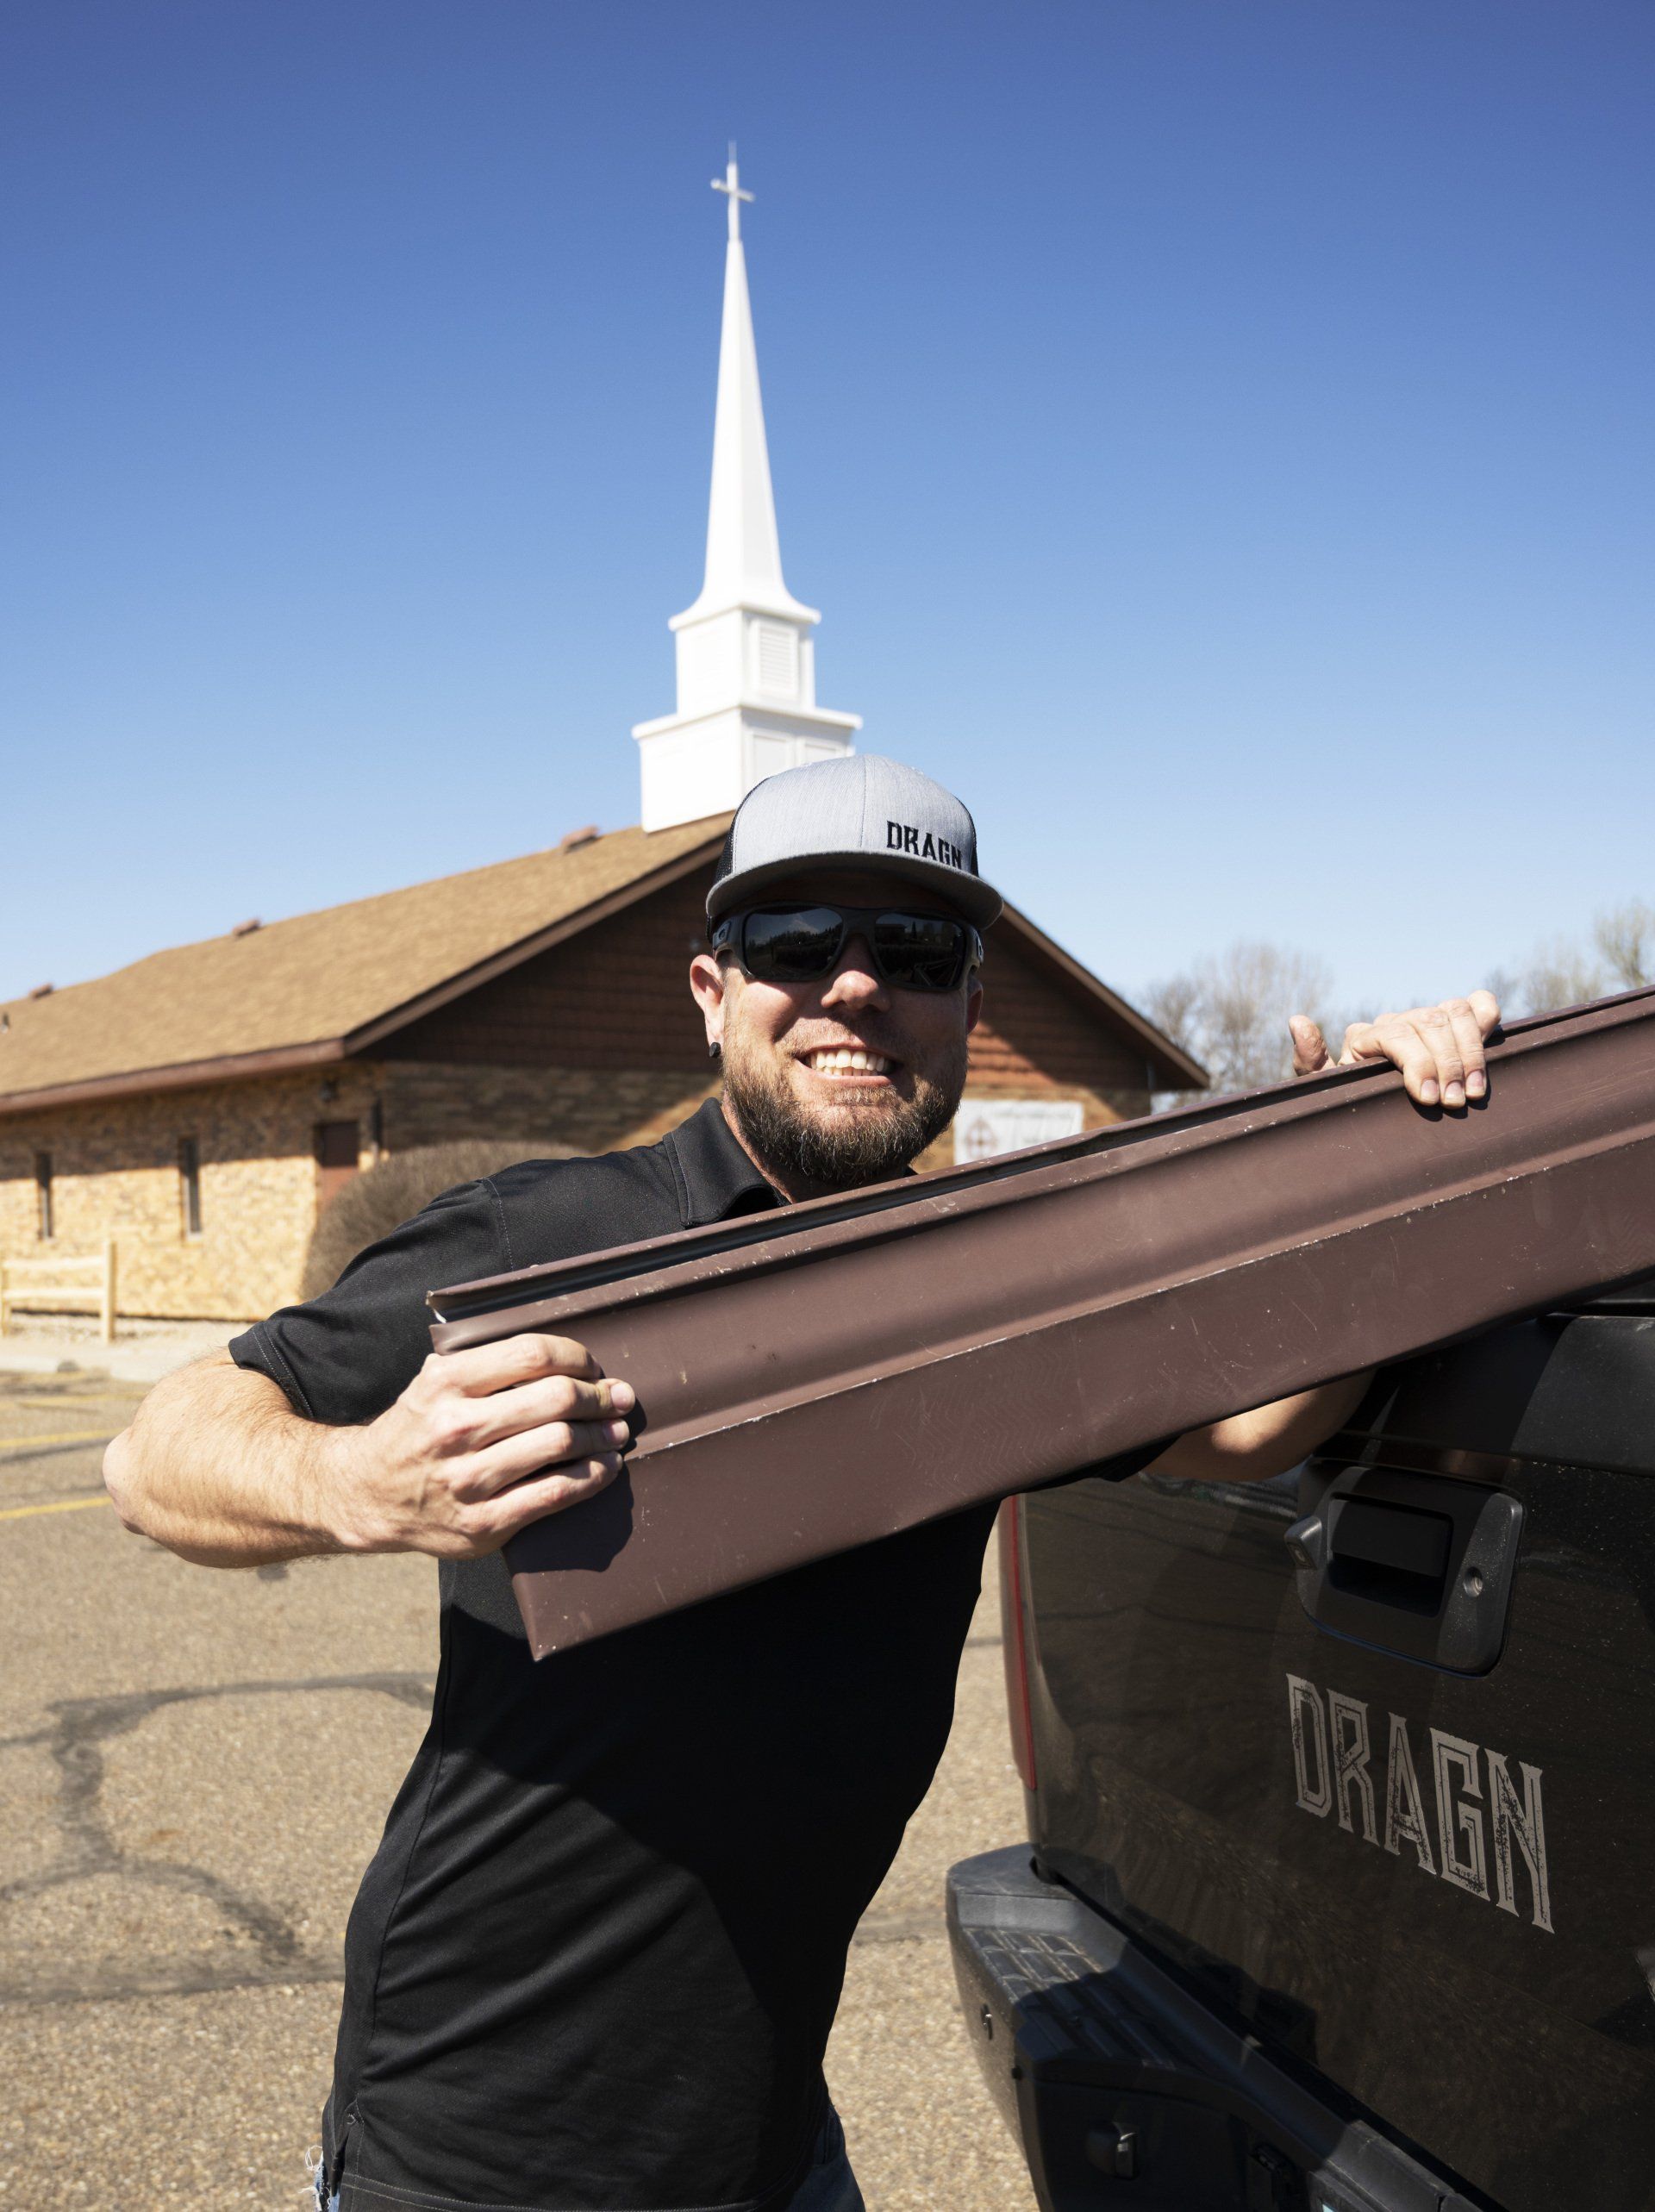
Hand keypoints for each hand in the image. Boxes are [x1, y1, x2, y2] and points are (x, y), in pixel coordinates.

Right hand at [332, 1333, 633, 1558]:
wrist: (367, 1494)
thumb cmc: (416, 1430)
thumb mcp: (433, 1383)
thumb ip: (484, 1363)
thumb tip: (561, 1354)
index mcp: (446, 1383)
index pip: (531, 1355)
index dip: (576, 1358)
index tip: (592, 1368)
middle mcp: (455, 1428)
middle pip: (554, 1398)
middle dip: (598, 1397)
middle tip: (618, 1398)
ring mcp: (469, 1479)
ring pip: (559, 1445)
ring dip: (601, 1436)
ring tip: (617, 1431)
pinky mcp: (483, 1522)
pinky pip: (554, 1494)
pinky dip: (592, 1477)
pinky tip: (606, 1468)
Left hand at [1288, 989, 1499, 1110]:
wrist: (1372, 1112)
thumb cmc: (1350, 1105)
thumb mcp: (1324, 1092)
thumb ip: (1309, 1061)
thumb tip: (1297, 1021)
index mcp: (1365, 1037)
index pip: (1397, 1035)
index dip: (1418, 1063)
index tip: (1429, 1098)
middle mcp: (1398, 1022)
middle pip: (1430, 1024)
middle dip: (1448, 1064)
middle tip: (1455, 1103)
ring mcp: (1428, 1021)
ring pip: (1456, 1012)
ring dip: (1472, 1050)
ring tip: (1473, 1092)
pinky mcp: (1454, 1026)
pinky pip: (1476, 1006)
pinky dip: (1487, 1018)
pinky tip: (1491, 1045)